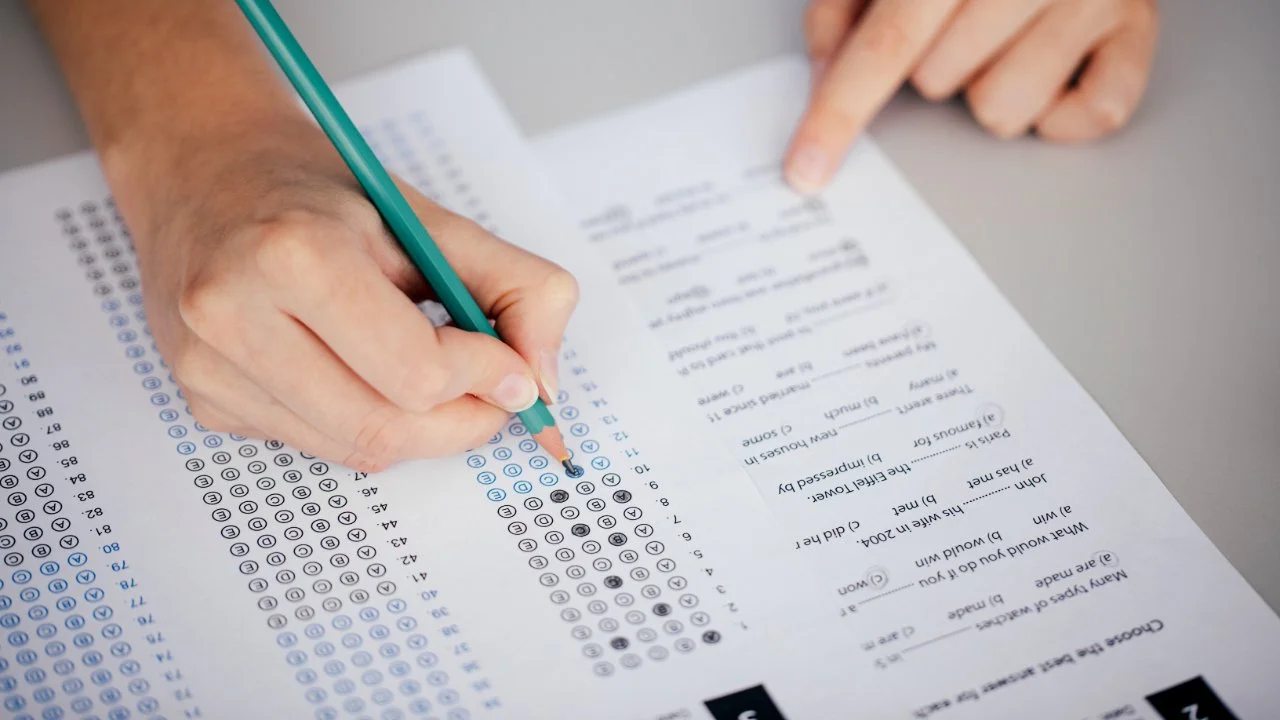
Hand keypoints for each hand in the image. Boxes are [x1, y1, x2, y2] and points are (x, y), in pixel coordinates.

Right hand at [117, 116, 577, 471]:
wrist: (205, 170)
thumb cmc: (320, 192)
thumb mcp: (427, 217)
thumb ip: (514, 287)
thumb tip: (541, 385)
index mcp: (294, 253)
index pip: (416, 371)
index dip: (485, 379)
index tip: (514, 370)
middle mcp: (234, 315)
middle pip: (385, 426)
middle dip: (462, 421)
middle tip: (493, 395)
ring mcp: (209, 367)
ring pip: (355, 449)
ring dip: (420, 428)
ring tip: (432, 375)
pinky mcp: (203, 400)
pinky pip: (319, 444)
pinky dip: (365, 422)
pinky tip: (360, 370)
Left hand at [785, 0, 1158, 191]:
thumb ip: (843, 6)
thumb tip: (824, 71)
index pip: (887, 41)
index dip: (839, 110)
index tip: (807, 169)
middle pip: (938, 81)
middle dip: (933, 65)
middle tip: (957, 20)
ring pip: (1003, 112)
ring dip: (991, 88)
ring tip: (1005, 36)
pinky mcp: (1140, 26)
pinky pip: (1090, 117)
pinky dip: (1060, 112)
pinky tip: (1051, 64)